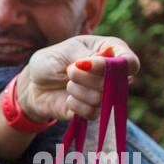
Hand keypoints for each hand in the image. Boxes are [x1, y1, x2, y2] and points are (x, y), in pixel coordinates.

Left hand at [17, 35, 139, 122]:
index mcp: (111, 50)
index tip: (88, 64)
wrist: (33, 84)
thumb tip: (102, 60)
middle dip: (86, 77)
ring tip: (68, 83)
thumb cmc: (50, 61)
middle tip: (69, 70)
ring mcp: (104, 93)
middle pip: (114, 83)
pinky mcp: (93, 111)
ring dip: (77, 90)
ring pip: (101, 99)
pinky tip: (68, 98)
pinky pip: (92, 112)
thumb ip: (85, 56)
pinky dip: (75, 104)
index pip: (130, 63)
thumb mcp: (64, 51)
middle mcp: (113, 73)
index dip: (113, 66)